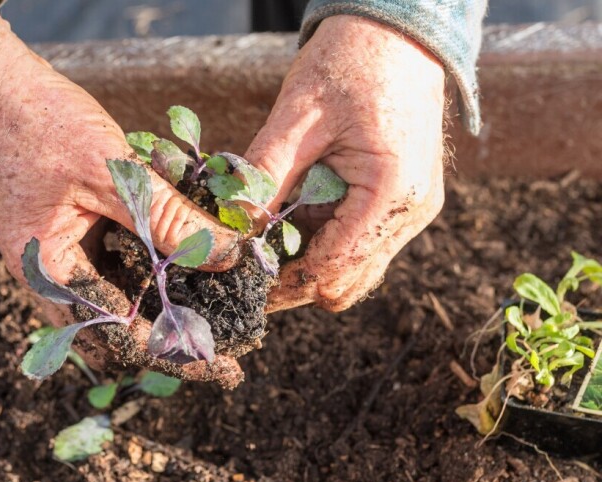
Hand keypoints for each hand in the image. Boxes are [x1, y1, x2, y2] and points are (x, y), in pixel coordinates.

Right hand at [0, 6, 242, 386]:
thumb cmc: (35, 122)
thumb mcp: (111, 170)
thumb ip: (168, 218)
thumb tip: (228, 256)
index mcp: (49, 273)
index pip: (121, 336)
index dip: (176, 353)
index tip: (225, 367)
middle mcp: (48, 275)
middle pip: (115, 333)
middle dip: (169, 340)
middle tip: (225, 340)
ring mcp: (54, 253)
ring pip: (113, 301)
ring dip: (157, 305)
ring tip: (209, 303)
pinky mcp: (64, 230)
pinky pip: (107, 265)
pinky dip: (144, 268)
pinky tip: (176, 256)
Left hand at [246, 15, 446, 312]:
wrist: (399, 30)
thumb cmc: (351, 61)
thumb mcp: (296, 116)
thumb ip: (265, 174)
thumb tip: (231, 226)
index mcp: (390, 193)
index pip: (332, 269)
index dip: (284, 285)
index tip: (243, 289)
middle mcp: (411, 212)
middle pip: (346, 281)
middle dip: (296, 279)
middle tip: (247, 266)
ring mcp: (412, 209)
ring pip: (355, 266)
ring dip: (311, 258)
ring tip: (266, 236)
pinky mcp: (405, 200)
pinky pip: (362, 239)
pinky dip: (327, 237)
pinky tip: (294, 213)